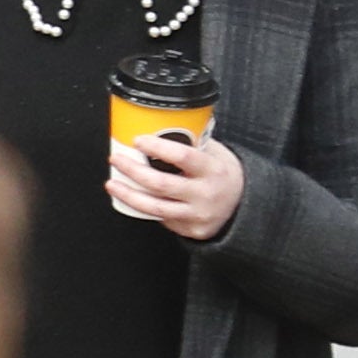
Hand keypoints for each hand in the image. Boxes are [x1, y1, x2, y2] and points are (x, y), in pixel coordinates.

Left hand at [110, 128, 245, 240]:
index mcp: (213, 170)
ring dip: (128, 194)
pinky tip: (133, 198)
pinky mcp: (191, 230)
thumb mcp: (216, 154)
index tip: (138, 140)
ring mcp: (198, 214)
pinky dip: (144, 208)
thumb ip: (192, 144)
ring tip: (112, 184)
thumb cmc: (223, 174)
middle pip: (160, 183)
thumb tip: (159, 128)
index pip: (183, 157)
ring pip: (154, 207)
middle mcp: (205, 193)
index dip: (157, 148)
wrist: (244, 205)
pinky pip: (161, 219)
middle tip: (116, 159)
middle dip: (132, 171)